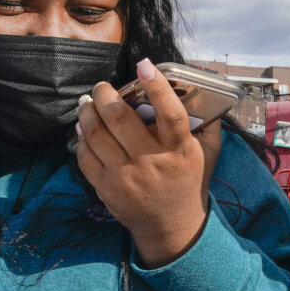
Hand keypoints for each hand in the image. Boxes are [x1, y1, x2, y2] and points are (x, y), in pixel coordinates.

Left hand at [74, 58, 209, 266]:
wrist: (172, 226)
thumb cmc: (189, 182)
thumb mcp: (208, 154)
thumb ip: (209, 124)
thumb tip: (202, 90)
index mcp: (180, 149)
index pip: (170, 113)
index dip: (157, 86)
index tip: (144, 65)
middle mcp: (152, 161)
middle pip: (121, 118)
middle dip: (105, 94)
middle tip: (102, 86)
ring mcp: (126, 176)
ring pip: (97, 134)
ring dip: (88, 112)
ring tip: (89, 103)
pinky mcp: (107, 188)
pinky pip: (85, 156)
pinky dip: (81, 138)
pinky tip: (83, 129)